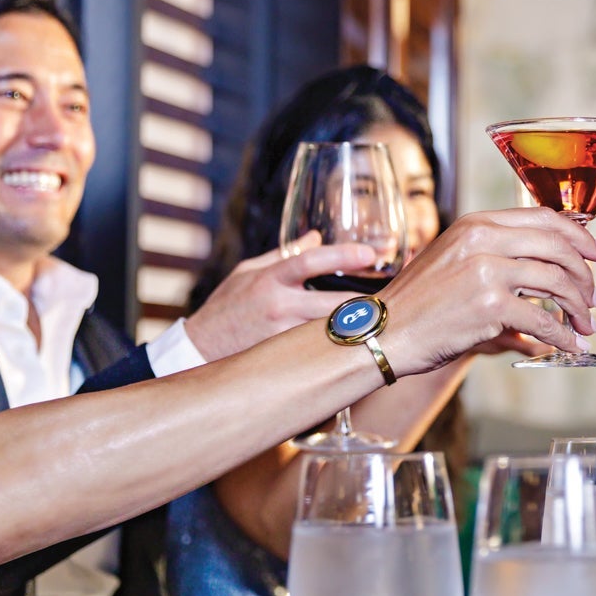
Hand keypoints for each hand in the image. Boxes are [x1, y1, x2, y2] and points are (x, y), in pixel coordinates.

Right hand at [184, 234, 380, 360]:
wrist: (198, 352)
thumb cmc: (226, 308)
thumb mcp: (249, 273)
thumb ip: (284, 255)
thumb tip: (316, 236)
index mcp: (270, 280)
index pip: (310, 261)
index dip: (343, 255)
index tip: (371, 252)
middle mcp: (279, 307)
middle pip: (334, 302)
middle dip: (368, 298)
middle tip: (397, 293)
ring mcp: (284, 336)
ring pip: (333, 330)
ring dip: (361, 324)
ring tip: (390, 318)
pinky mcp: (287, 359)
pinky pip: (323, 351)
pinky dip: (344, 346)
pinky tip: (366, 344)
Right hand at [378, 208, 595, 375]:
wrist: (383, 331)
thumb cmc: (419, 302)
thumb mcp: (454, 257)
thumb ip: (495, 251)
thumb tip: (547, 264)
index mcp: (477, 222)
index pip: (543, 217)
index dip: (578, 234)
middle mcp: (483, 239)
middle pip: (558, 247)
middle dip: (585, 275)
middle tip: (593, 298)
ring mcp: (487, 271)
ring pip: (556, 282)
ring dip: (578, 308)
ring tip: (584, 325)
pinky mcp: (490, 306)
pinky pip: (542, 320)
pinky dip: (562, 336)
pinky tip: (568, 345)